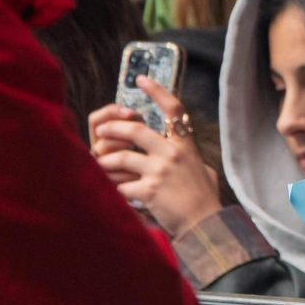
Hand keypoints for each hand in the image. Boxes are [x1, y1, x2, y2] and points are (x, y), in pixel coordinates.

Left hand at [89, 76, 221, 237]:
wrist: (205, 224)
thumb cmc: (205, 198)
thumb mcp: (202, 168)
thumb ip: (188, 156)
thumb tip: (182, 152)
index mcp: (185, 145)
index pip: (173, 109)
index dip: (156, 91)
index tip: (141, 79)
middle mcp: (172, 153)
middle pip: (133, 130)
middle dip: (112, 130)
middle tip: (101, 132)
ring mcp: (160, 171)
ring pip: (119, 158)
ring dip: (104, 162)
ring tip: (99, 165)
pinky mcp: (148, 190)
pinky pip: (119, 185)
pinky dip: (113, 189)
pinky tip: (113, 193)